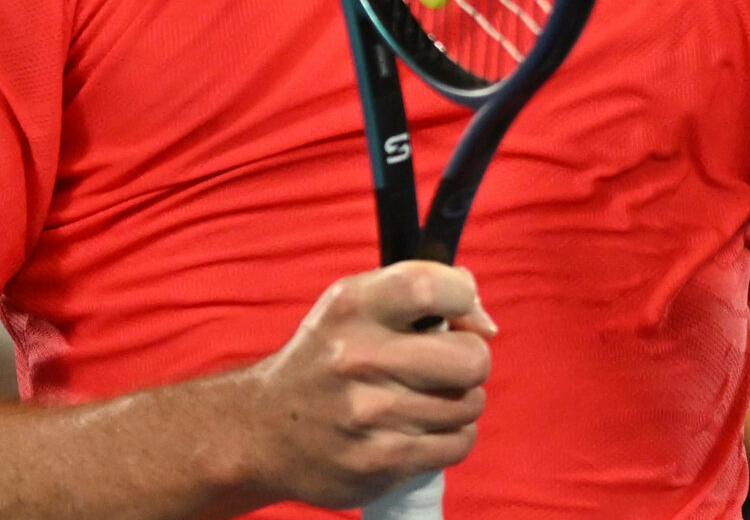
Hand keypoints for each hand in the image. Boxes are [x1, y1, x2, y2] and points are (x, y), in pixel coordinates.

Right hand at [239, 262, 495, 508]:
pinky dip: (452, 437)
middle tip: (446, 365)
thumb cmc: (327, 358)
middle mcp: (357, 357)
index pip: (432, 287)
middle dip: (471, 360)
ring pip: (469, 404)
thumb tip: (485, 322)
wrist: (264, 430)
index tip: (461, 315)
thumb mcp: (354, 304)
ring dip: (460, 402)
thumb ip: (421, 291)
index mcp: (352, 307)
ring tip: (426, 399)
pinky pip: (458, 444)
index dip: (464, 299)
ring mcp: (369, 415)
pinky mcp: (380, 462)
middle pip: (470, 357)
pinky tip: (423, 428)